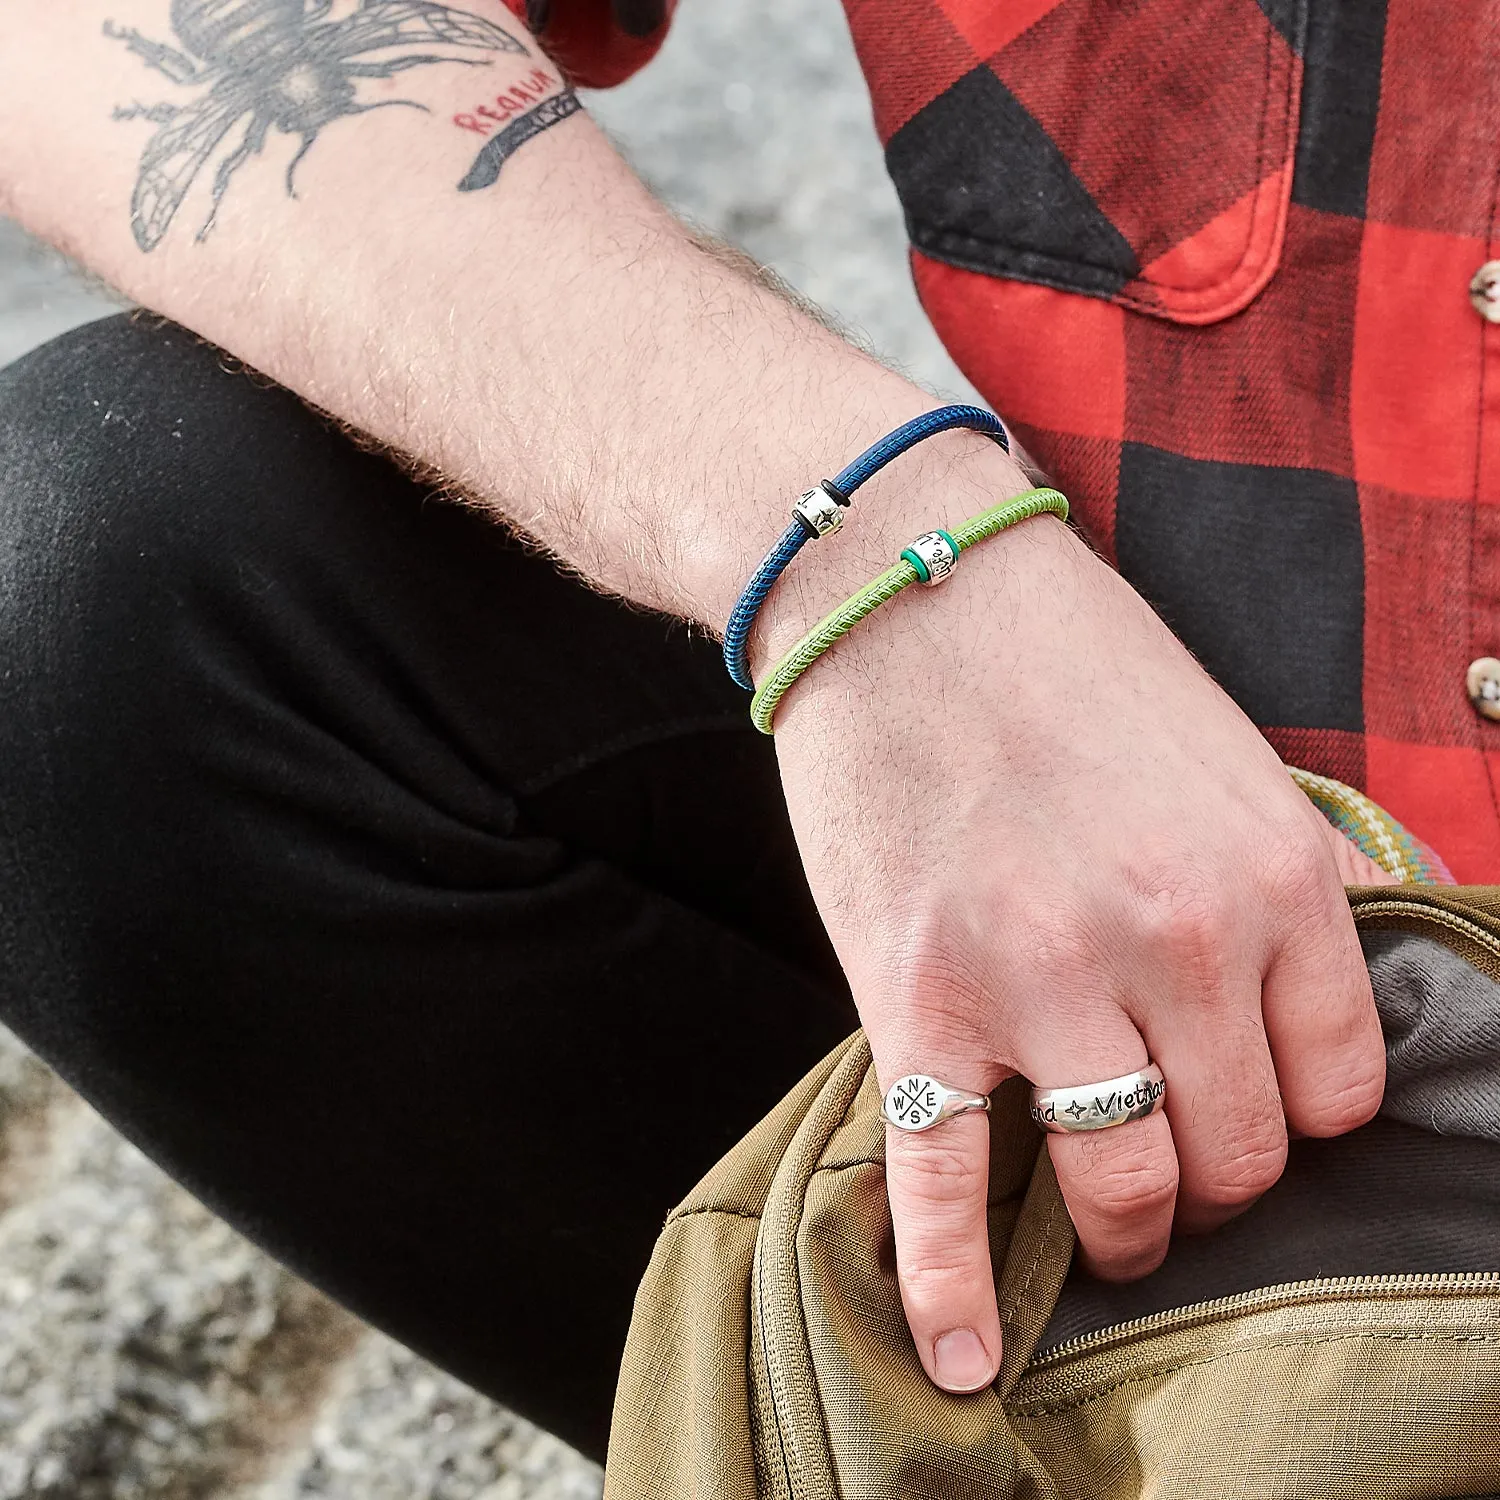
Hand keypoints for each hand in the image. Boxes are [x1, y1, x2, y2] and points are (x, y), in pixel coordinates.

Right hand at [767, 487, 1386, 1394]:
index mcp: (1272, 874)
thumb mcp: (1224, 747)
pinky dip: (952, 1287)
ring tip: (1108, 1230)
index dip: (1301, 1126)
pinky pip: (943, 1182)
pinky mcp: (917, 995)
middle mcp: (1175, 938)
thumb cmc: (1064, 659)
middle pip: (1238, 1154)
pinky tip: (962, 1356)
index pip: (1339, 1092)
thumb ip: (1278, 877)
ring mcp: (1041, 977)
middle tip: (1179, 1178)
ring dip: (1127, 1235)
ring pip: (1125, 1186)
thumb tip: (1310, 997)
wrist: (904, 585)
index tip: (1255, 1119)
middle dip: (1218, 1187)